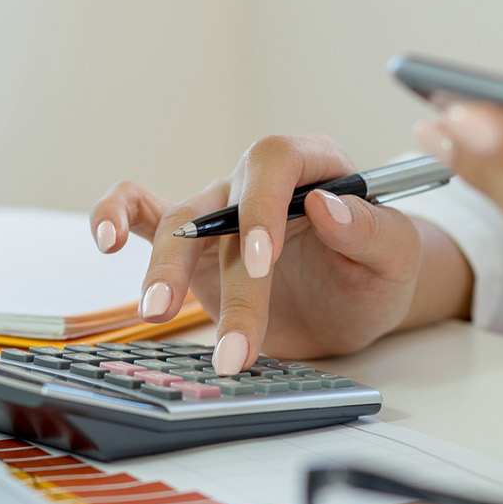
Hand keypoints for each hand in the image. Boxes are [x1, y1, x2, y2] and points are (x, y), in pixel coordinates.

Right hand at [89, 134, 470, 374]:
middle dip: (226, 279)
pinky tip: (106, 240)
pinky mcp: (192, 244)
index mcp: (313, 165)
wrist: (352, 306)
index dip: (261, 205)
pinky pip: (142, 213)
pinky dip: (115, 216)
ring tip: (157, 313)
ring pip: (177, 225)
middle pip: (223, 207)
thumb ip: (370, 231)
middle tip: (232, 342)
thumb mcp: (396, 260)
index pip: (275, 161)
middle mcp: (258, 182)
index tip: (261, 261)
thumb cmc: (375, 274)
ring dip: (165, 270)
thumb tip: (326, 205)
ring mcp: (219, 209)